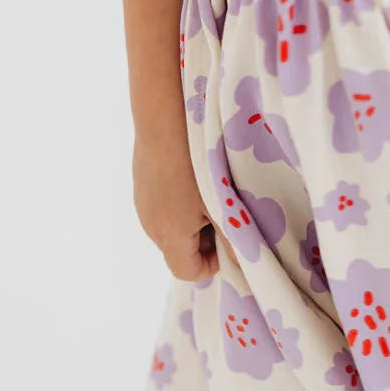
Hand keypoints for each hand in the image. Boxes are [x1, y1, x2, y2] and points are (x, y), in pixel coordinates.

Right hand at [133, 133, 239, 280]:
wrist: (164, 118)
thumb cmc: (196, 163)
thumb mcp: (222, 203)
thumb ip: (236, 237)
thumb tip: (248, 263)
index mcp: (170, 237)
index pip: (188, 272)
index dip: (213, 263)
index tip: (229, 238)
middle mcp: (150, 225)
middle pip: (180, 248)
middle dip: (205, 237)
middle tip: (224, 209)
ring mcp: (142, 201)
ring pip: (172, 224)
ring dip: (193, 215)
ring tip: (211, 187)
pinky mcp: (141, 180)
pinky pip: (162, 202)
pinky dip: (179, 197)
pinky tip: (193, 169)